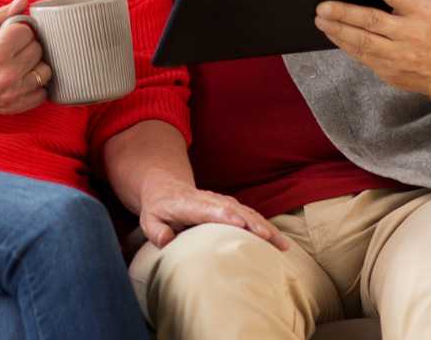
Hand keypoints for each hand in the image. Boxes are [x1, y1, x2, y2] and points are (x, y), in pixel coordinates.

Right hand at [0, 0, 51, 117]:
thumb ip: (3, 13)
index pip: (28, 32)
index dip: (19, 29)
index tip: (9, 33)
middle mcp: (6, 74)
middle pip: (38, 50)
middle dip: (26, 45)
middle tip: (11, 48)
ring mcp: (12, 93)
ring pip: (44, 71)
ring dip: (34, 65)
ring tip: (19, 62)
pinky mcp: (14, 107)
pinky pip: (42, 93)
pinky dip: (35, 85)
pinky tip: (21, 78)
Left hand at [138, 176, 290, 251]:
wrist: (165, 187)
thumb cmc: (157, 208)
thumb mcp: (148, 219)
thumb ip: (156, 230)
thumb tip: (166, 241)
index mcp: (189, 203)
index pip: (209, 209)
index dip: (226, 216)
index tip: (241, 224)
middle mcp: (209, 200)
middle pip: (235, 210)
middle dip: (253, 223)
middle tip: (269, 238)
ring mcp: (221, 202)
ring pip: (247, 212)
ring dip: (265, 226)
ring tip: (282, 244)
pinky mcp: (229, 207)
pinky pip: (249, 215)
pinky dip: (264, 226)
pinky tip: (277, 240)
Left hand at [314, 0, 430, 96]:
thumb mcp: (430, 2)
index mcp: (420, 11)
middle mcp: (410, 33)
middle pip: (373, 21)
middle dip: (345, 13)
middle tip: (322, 6)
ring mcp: (399, 55)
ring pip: (363, 42)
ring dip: (338, 30)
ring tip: (320, 19)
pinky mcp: (389, 71)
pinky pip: (362, 56)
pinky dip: (343, 44)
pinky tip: (331, 33)